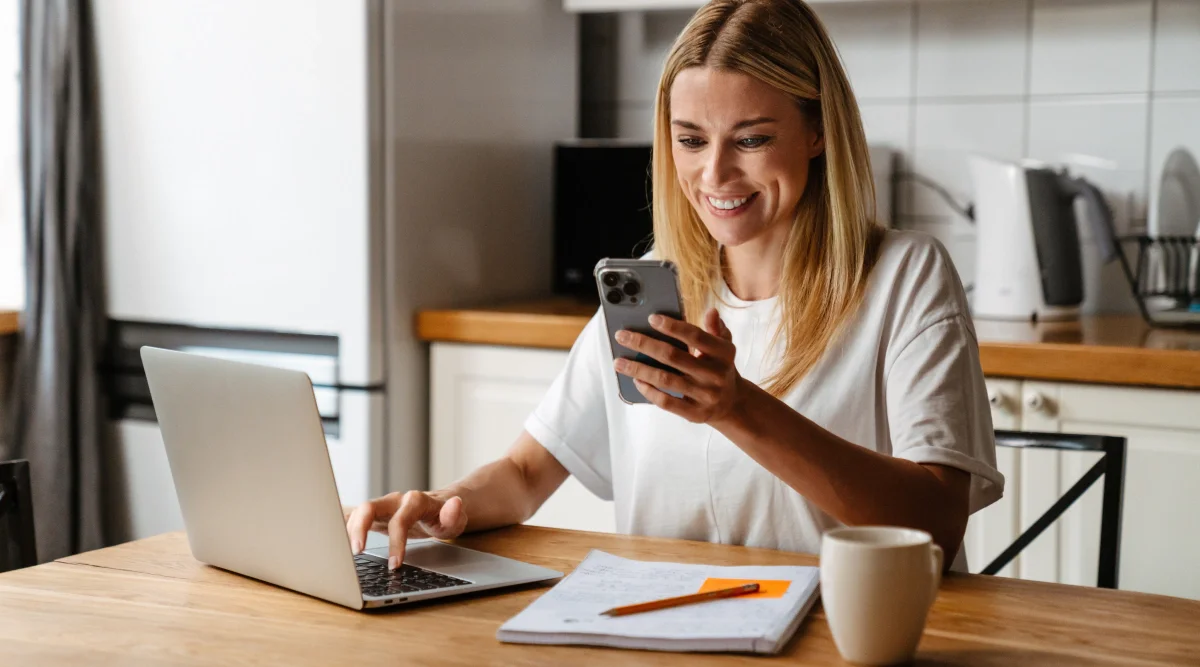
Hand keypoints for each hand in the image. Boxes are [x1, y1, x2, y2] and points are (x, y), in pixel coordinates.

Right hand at [344, 491, 467, 569]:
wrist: (439, 507)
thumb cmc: (446, 516)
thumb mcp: (456, 519)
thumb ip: (454, 514)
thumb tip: (455, 504)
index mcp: (415, 501)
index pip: (400, 520)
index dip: (396, 542)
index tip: (395, 565)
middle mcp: (395, 501)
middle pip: (369, 507)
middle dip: (359, 528)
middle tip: (356, 552)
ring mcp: (383, 507)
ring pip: (359, 512)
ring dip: (349, 530)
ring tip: (345, 554)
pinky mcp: (375, 516)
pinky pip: (356, 518)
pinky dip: (346, 529)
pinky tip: (339, 545)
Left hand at [614, 308, 743, 424]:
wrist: (732, 403)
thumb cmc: (720, 367)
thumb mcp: (724, 347)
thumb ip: (716, 329)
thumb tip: (711, 312)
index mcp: (723, 353)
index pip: (695, 337)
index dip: (672, 327)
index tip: (651, 318)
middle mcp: (715, 375)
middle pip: (673, 357)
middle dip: (644, 344)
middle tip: (622, 336)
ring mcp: (705, 396)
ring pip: (665, 380)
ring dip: (638, 369)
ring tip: (619, 361)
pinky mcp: (695, 414)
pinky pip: (666, 402)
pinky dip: (649, 391)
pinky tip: (635, 380)